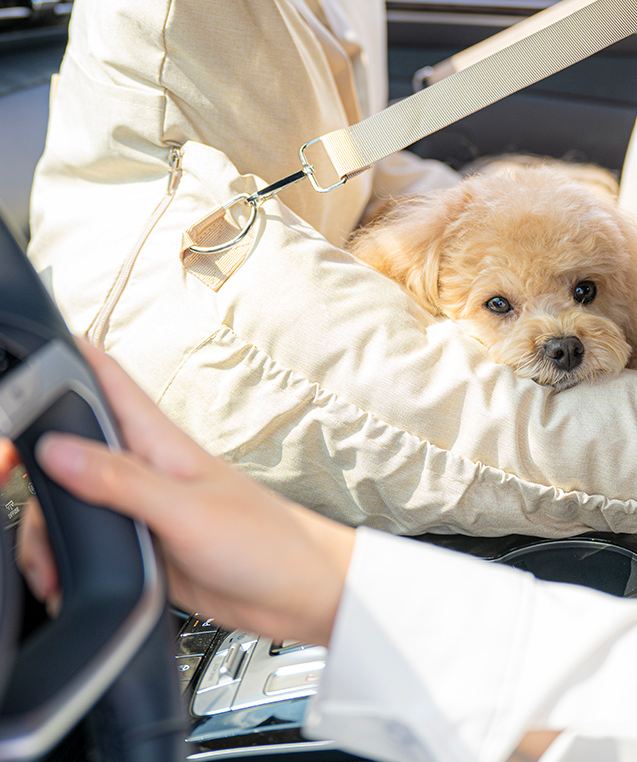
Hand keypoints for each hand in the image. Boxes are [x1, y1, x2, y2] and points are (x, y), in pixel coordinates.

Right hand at [20, 339, 354, 646]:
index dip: (68, 358)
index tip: (27, 354)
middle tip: (14, 491)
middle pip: (70, 448)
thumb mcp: (187, 511)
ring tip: (46, 565)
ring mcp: (141, 509)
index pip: (108, 381)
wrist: (297, 593)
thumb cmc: (265, 540)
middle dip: (33, 466)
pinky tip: (64, 582)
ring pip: (70, 503)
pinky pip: (87, 545)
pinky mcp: (142, 546)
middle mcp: (145, 469)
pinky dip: (64, 564)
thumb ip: (121, 481)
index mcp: (160, 443)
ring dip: (47, 533)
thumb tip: (58, 449)